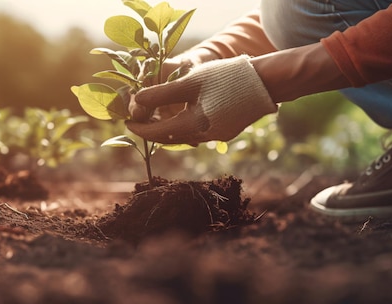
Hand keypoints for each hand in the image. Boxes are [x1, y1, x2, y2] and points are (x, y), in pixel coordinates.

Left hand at [126, 55, 277, 144]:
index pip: (158, 133)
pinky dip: (185, 125)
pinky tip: (182, 115)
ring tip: (156, 117)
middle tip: (138, 121)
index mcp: (194, 126)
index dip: (140, 128)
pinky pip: (199, 132)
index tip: (126, 123)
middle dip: (152, 130)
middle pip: (171, 138)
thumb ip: (161, 93)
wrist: (266, 82)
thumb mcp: (190, 82)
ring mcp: (218, 137)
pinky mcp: (227, 132)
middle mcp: (205, 137)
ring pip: (185, 136)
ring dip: (169, 128)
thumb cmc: (227, 78)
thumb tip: (136, 101)